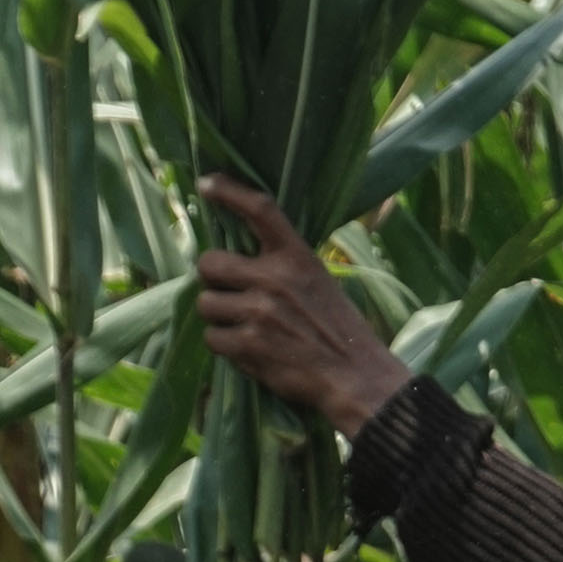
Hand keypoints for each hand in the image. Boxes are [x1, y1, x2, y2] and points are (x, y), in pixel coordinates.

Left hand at [195, 176, 413, 435]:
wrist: (357, 378)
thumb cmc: (338, 331)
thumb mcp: (319, 283)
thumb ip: (282, 267)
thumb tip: (234, 261)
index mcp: (298, 257)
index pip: (260, 210)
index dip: (228, 191)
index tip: (205, 183)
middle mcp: (276, 278)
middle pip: (209, 263)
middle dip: (214, 281)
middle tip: (231, 295)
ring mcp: (261, 311)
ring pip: (206, 304)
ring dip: (220, 318)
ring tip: (247, 329)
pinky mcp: (250, 343)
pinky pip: (213, 339)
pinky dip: (227, 347)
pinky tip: (252, 351)